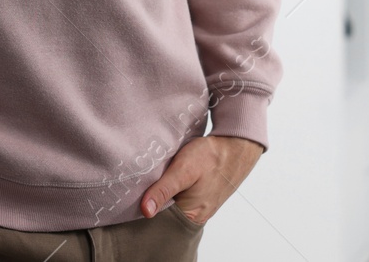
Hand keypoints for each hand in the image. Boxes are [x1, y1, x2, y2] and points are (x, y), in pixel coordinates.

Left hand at [139, 135, 264, 225]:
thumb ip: (163, 190)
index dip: (145, 209)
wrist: (236, 147)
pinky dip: (172, 192)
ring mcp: (199, 208)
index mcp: (190, 215)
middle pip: (165, 216)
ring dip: (163, 196)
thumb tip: (146, 211)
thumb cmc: (211, 157)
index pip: (158, 221)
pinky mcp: (201, 199)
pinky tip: (168, 181)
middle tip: (142, 185)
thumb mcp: (183, 169)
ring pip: (172, 208)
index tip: (133, 196)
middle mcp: (195, 217)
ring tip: (153, 181)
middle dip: (153, 203)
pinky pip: (181, 201)